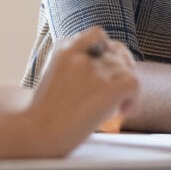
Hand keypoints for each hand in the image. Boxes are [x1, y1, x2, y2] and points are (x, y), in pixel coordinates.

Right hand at [21, 27, 138, 155]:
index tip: (104, 68)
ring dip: (123, 88)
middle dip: (120, 68)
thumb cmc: (42, 114)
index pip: (96, 35)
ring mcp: (94, 71)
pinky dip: (133, 98)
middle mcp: (80, 56)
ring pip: (126, 70)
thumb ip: (75, 67)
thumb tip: (107, 72)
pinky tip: (123, 112)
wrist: (36, 134)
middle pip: (116, 51)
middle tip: (117, 87)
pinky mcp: (108, 89)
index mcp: (63, 49)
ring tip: (114, 108)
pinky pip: (134, 83)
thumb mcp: (52, 77)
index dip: (106, 51)